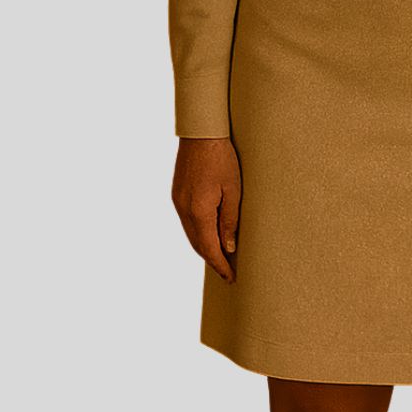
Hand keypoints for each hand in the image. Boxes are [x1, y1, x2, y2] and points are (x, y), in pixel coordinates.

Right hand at [171, 138, 241, 283]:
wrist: (201, 133)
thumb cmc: (223, 158)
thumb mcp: (234, 191)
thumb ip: (230, 221)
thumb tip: (227, 247)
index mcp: (199, 211)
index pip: (209, 248)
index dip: (220, 265)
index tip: (231, 278)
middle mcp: (183, 209)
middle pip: (197, 245)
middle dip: (212, 260)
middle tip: (227, 272)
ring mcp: (177, 201)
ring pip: (190, 234)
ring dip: (204, 248)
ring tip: (220, 257)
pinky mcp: (176, 194)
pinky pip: (187, 222)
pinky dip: (197, 234)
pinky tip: (208, 235)